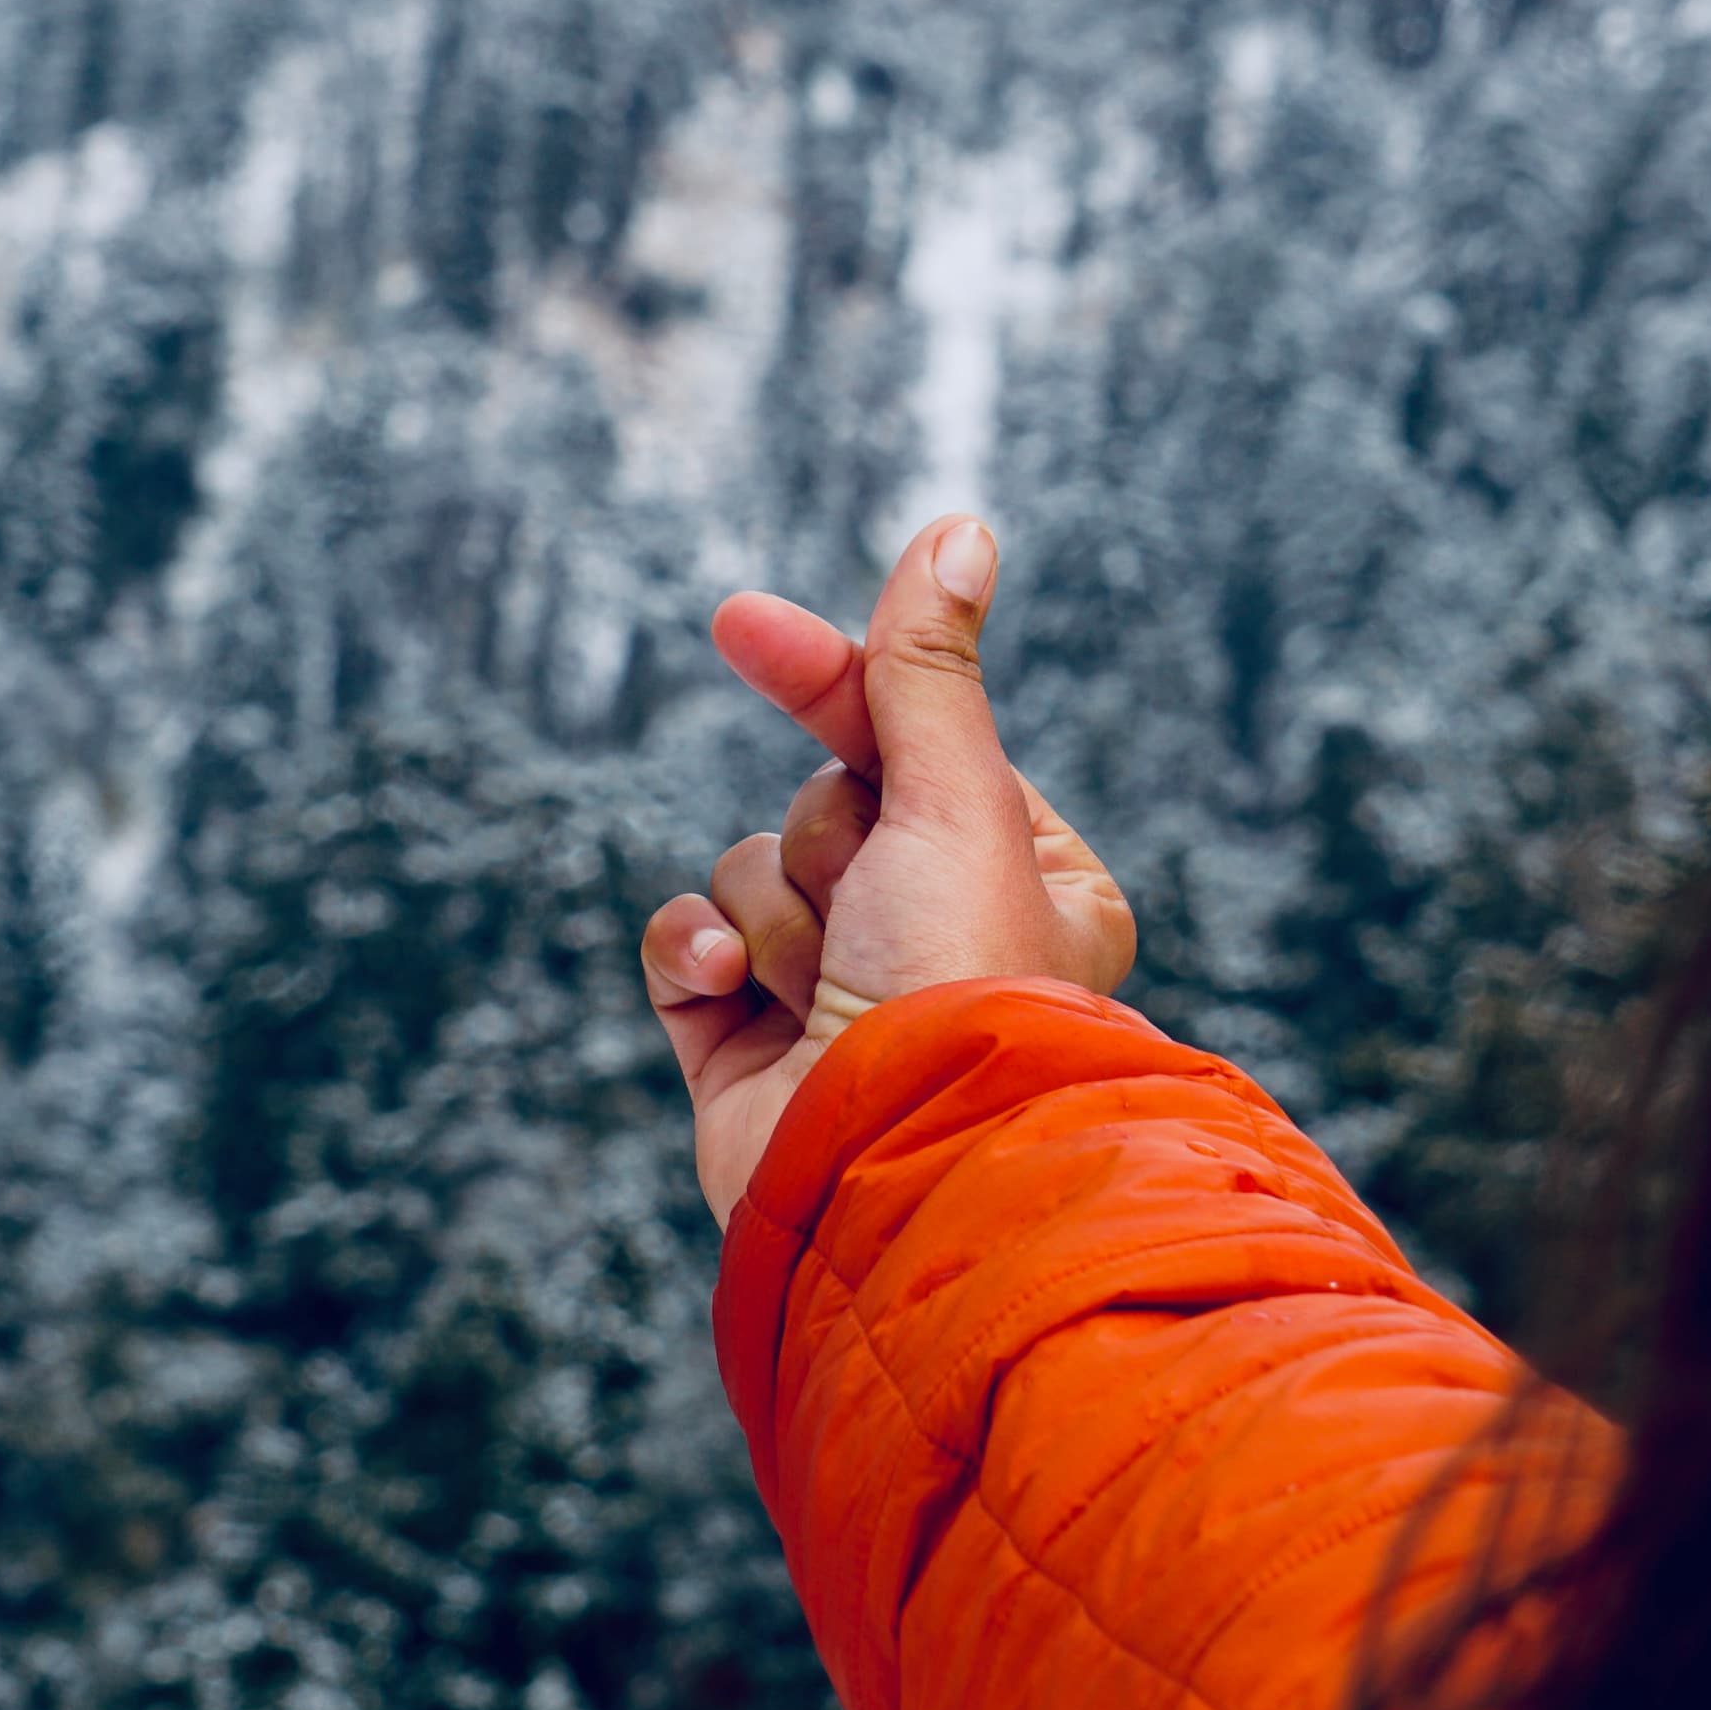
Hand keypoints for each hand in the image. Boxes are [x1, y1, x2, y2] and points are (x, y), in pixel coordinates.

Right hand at [639, 514, 1135, 1226]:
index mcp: (1024, 876)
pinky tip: (734, 1000)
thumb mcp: (951, 804)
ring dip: (774, 918)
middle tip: (870, 909)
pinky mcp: (746, 1049)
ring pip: (750, 869)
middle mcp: (935, 932)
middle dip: (827, 845)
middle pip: (821, 801)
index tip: (737, 622)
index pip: (910, 737)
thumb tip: (958, 528)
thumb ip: (926, 671)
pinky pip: (686, 945)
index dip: (826, 678)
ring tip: (821, 995)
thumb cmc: (957, 990)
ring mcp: (837, 993)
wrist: (891, 1180)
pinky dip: (699, 962)